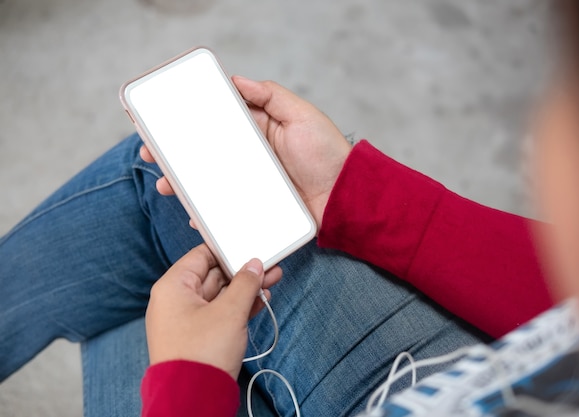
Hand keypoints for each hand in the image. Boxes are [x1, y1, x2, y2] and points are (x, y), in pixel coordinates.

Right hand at [140, 77, 351, 227]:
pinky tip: (194, 215)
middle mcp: (250, 157)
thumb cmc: (327, 153)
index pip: (216, 123)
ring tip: (165, 185)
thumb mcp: (301, 115)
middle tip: (151, 154)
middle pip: (205, 154)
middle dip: (175, 155)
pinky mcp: (255, 207)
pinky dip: (207, 214)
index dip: (188, 122)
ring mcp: (251, 184)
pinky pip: (226, 210)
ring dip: (183, 184)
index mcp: (258, 131)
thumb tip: (236, 80)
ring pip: (209, 183)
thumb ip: (270, 96)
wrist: (346, 197)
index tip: (162, 121)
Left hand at [145, 244, 281, 379]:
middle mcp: (176, 301)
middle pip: (213, 275)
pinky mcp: (198, 336)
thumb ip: (245, 283)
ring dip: (245, 289)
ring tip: (271, 281)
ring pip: (220, 295)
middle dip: (242, 272)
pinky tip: (260, 300)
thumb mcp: (230, 312)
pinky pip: (219, 313)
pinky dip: (238, 307)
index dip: (227, 250)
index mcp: (173, 287)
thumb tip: (253, 266)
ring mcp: (186, 319)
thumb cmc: (201, 354)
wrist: (193, 398)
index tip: (248, 247)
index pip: (201, 255)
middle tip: (267, 266)